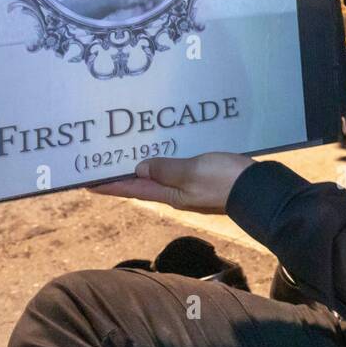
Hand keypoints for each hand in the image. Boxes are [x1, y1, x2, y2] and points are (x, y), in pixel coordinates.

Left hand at [89, 152, 254, 213]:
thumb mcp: (192, 172)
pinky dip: (166, 163)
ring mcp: (192, 188)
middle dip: (123, 175)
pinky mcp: (206, 180)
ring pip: (161, 177)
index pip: (132, 189)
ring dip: (143, 168)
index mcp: (170, 194)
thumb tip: (140, 168)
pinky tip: (167, 152)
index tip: (86, 182)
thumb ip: (166, 169)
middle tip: (102, 163)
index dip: (110, 185)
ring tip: (128, 155)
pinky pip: (178, 170)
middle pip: (143, 184)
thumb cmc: (224, 181)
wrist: (259, 190)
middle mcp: (177, 194)